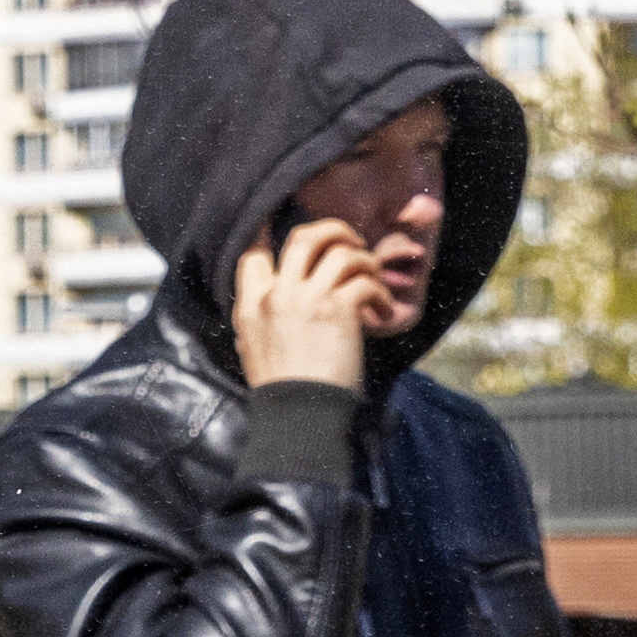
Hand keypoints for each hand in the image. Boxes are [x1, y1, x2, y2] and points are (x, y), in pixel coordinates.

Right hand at [228, 219, 383, 391]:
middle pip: (304, 237)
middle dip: (334, 231)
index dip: (267, 230)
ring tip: (374, 279)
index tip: (281, 222)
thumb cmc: (280, 388)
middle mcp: (278, 293)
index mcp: (252, 302)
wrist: (298, 413)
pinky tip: (384, 312)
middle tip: (350, 242)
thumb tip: (274, 294)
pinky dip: (382, 295)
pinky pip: (366, 282)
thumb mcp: (252, 344)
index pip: (253, 251)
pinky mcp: (339, 309)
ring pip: (342, 253)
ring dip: (366, 262)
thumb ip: (262, 312)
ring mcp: (309, 298)